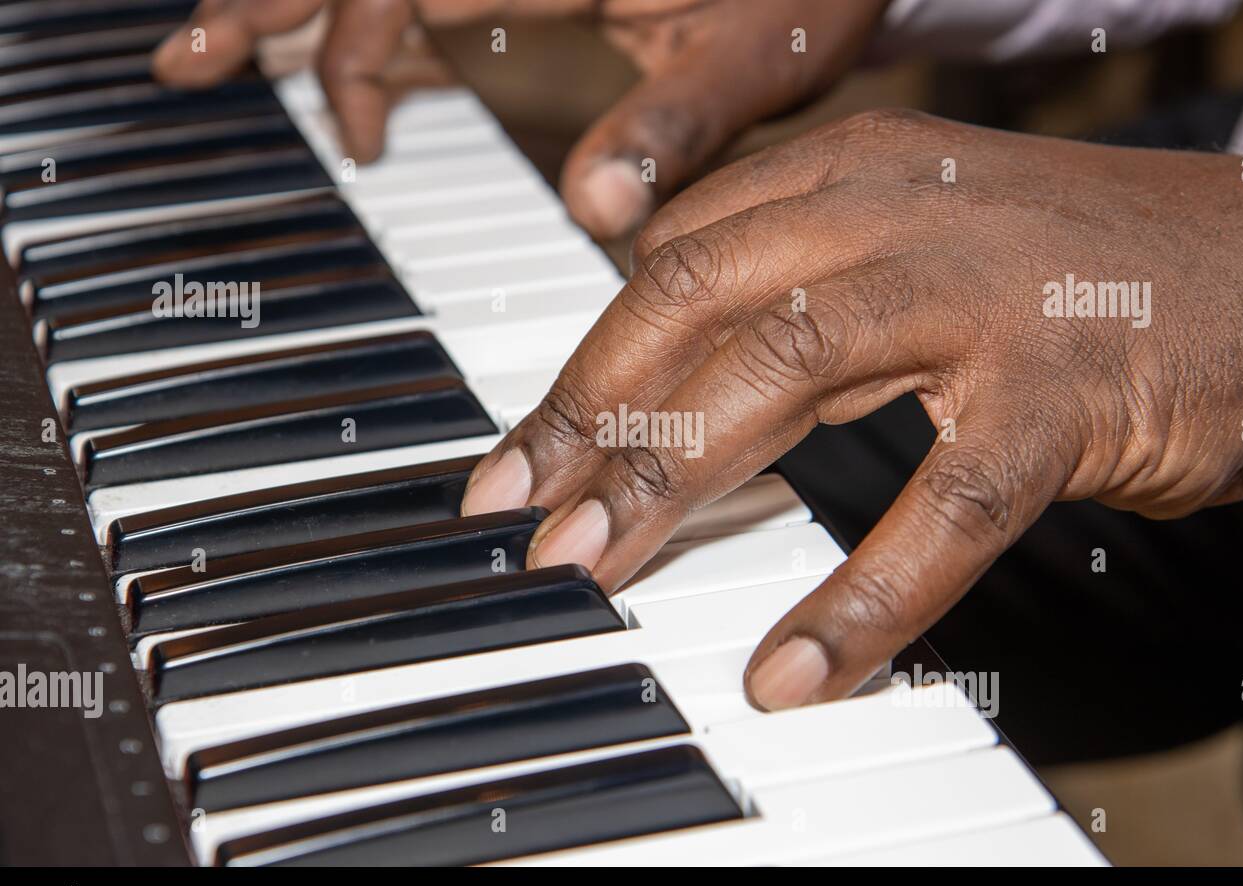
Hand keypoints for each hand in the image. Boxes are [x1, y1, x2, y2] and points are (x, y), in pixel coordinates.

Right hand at [152, 0, 884, 237]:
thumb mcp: (758, 54)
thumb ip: (673, 125)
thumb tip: (596, 210)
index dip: (340, 36)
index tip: (326, 122)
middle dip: (270, 1)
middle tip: (188, 55)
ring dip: (306, 11)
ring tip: (227, 53)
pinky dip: (379, 32)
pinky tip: (355, 80)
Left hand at [458, 109, 1242, 710]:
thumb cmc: (1068, 270)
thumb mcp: (910, 243)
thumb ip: (793, 293)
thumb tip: (666, 383)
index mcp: (849, 174)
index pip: (673, 262)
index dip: (584, 364)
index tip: (521, 455)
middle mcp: (897, 210)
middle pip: (695, 301)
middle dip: (591, 419)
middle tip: (521, 518)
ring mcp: (980, 294)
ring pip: (787, 371)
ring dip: (672, 479)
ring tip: (597, 570)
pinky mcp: (1061, 391)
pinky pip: (942, 506)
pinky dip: (862, 593)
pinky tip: (794, 665)